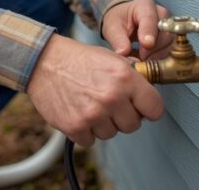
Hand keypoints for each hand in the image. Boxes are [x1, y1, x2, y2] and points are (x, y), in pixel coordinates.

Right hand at [26, 34, 163, 146]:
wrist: (43, 62)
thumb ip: (132, 75)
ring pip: (111, 134)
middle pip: (133, 125)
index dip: (148, 109)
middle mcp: (111, 97)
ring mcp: (93, 114)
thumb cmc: (78, 59)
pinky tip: (79, 112)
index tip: (142, 108)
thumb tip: (149, 90)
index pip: (155, 108)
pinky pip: (90, 141)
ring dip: (103, 124)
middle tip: (110, 104)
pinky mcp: (75, 126)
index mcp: (124, 78)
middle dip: (123, 117)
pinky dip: (85, 131)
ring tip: (90, 105)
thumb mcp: (111, 57)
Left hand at [101, 0, 172, 60]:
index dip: (149, 32)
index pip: (150, 18)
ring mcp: (169, 27)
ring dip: (156, 56)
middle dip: (153, 49)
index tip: (146, 44)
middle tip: (139, 58)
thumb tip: (123, 53)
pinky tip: (146, 62)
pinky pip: (170, 52)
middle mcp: (161, 15)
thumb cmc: (120, 20)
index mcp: (145, 6)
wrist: (126, 21)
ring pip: (170, 45)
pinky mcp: (171, 39)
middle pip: (165, 33)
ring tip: (141, 61)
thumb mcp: (112, 27)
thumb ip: (118, 39)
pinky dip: (158, 59)